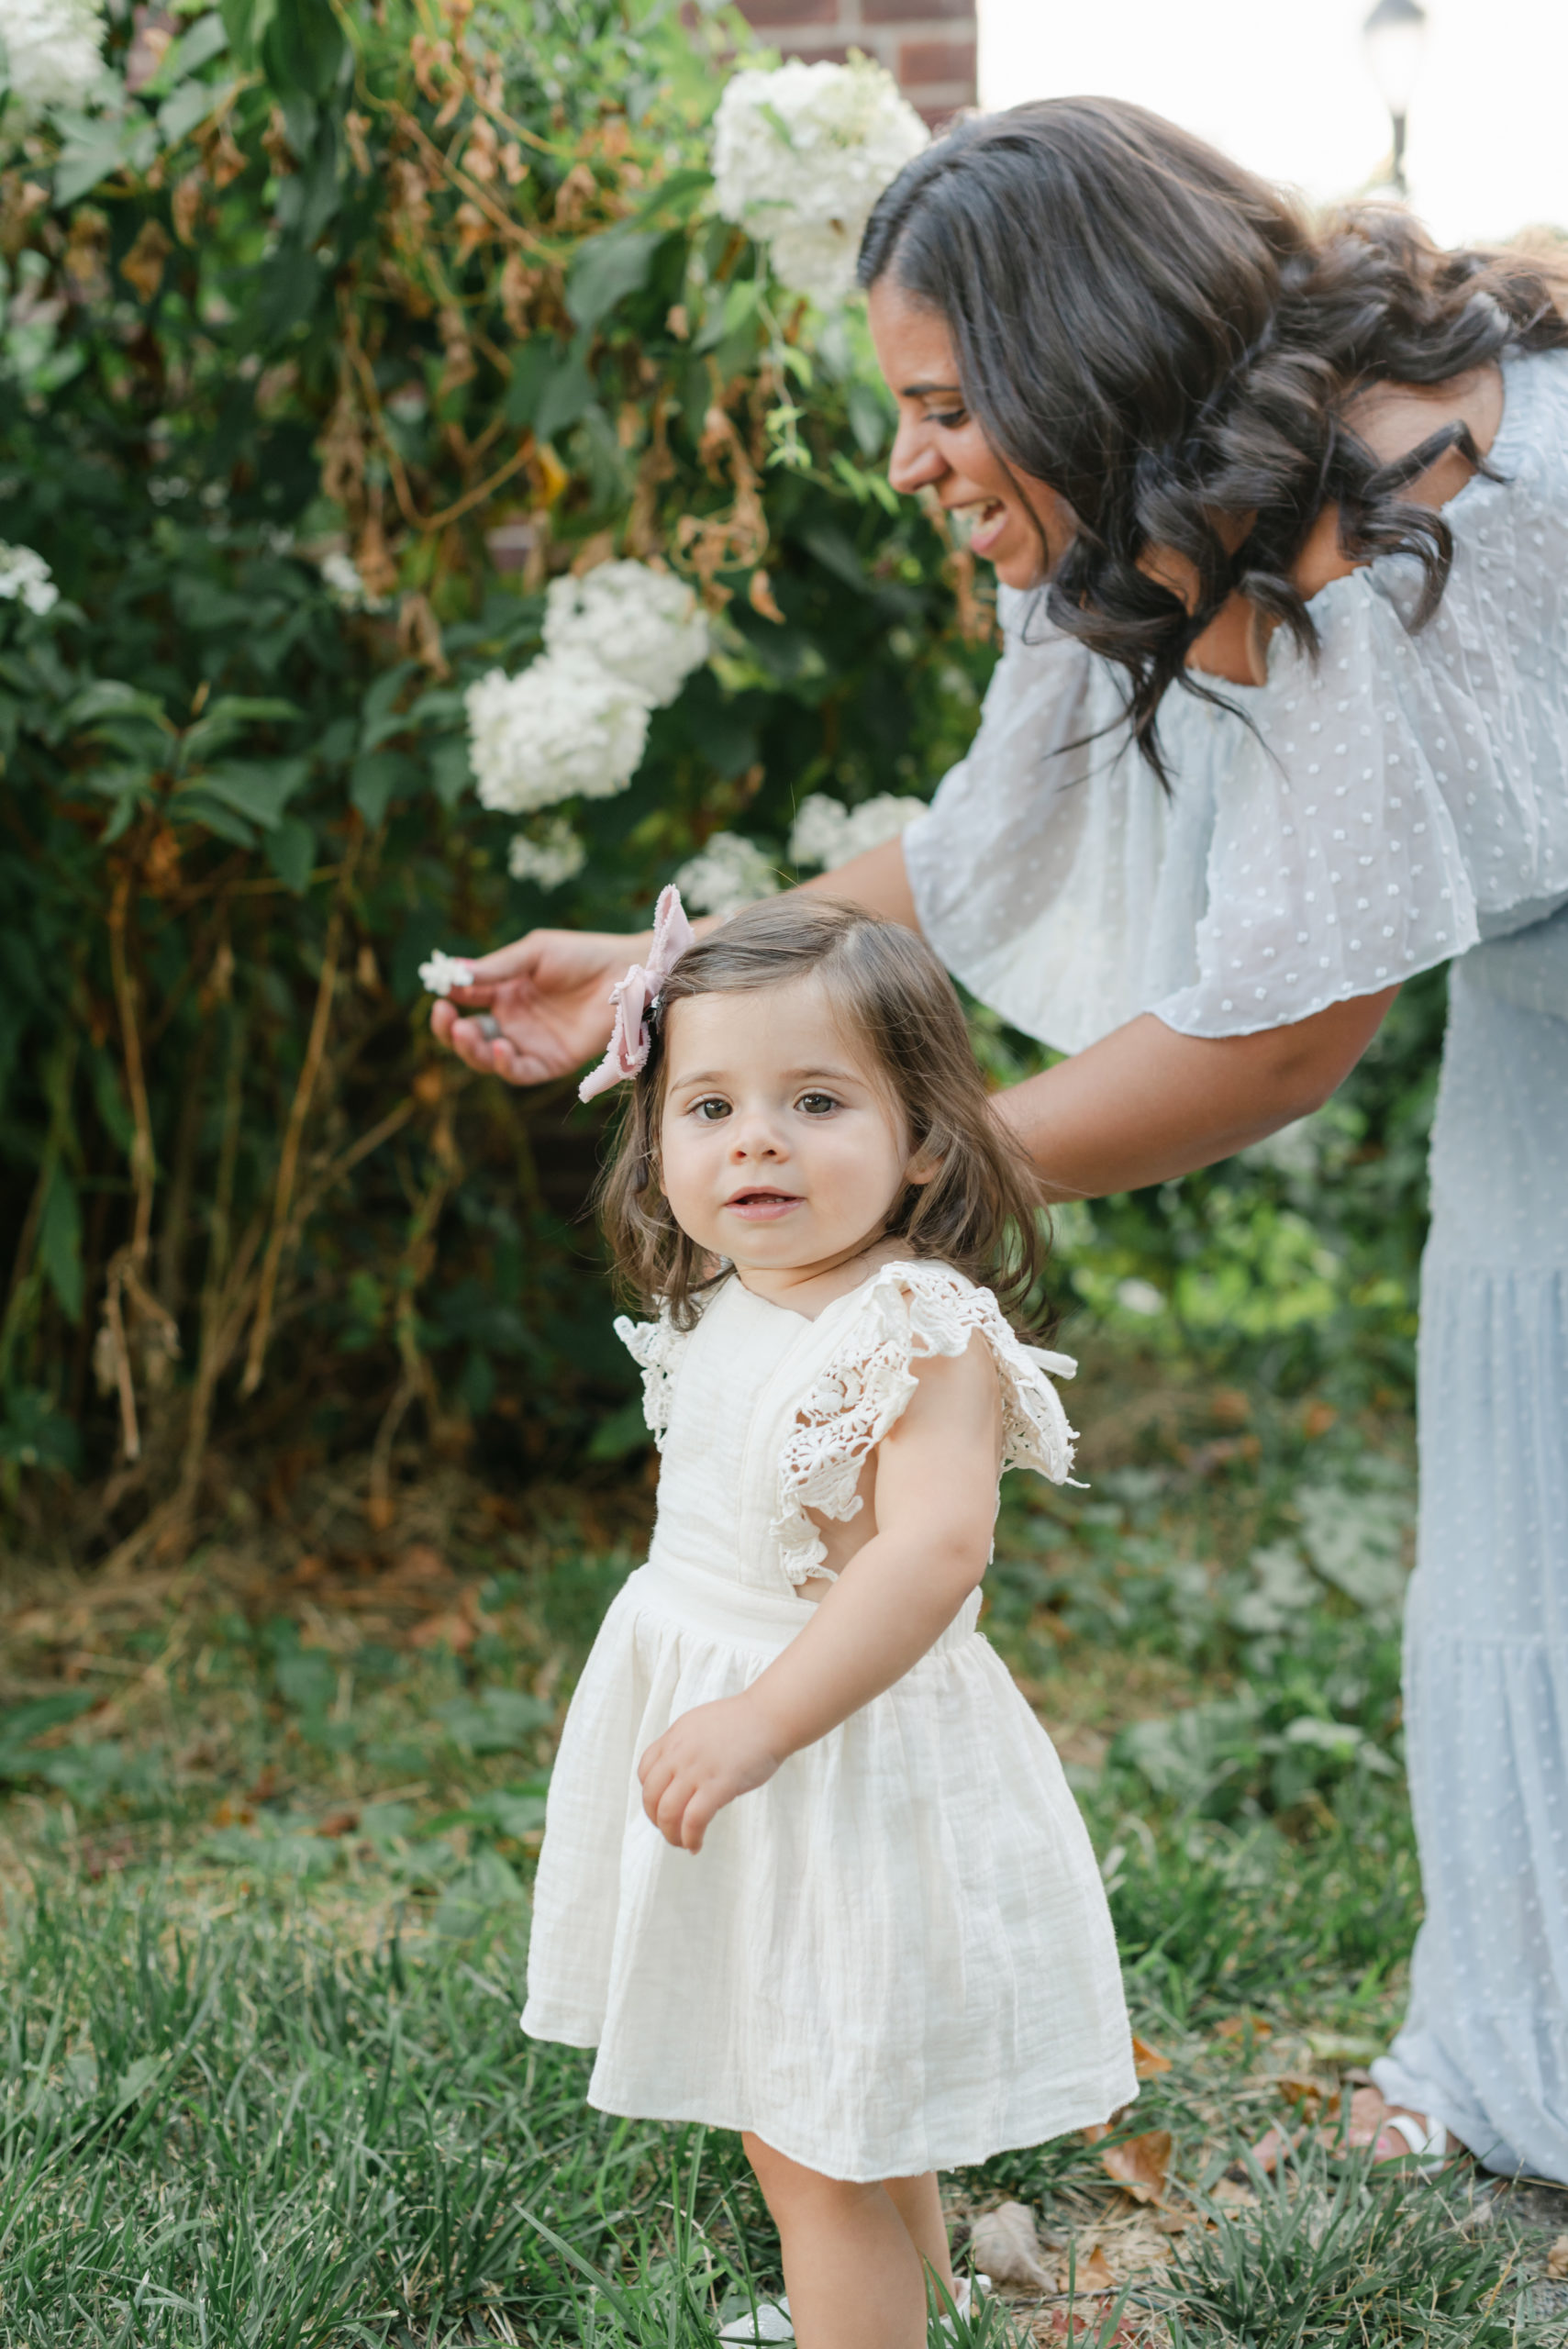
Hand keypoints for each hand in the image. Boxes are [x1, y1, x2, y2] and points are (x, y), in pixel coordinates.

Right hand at [428, 926, 650, 1085]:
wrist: (627, 973)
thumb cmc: (582, 955)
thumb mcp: (534, 954)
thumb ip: (497, 968)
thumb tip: (451, 974)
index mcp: (504, 992)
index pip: (464, 1002)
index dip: (448, 1001)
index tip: (439, 994)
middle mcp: (513, 1021)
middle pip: (470, 1036)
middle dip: (452, 1032)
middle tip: (448, 1020)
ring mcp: (532, 1043)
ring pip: (488, 1059)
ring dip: (472, 1050)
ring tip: (468, 1034)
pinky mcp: (553, 1062)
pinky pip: (521, 1072)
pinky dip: (505, 1066)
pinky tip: (499, 1049)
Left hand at [637, 1695, 784, 1852]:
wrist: (770, 1717)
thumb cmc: (743, 1722)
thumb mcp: (701, 1725)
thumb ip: (685, 1746)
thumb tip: (678, 1773)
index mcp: (674, 1737)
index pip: (645, 1772)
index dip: (650, 1794)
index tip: (662, 1806)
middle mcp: (679, 1753)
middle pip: (651, 1796)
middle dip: (656, 1820)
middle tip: (670, 1830)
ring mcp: (697, 1770)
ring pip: (667, 1813)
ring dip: (670, 1835)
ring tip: (682, 1843)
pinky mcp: (718, 1785)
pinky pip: (693, 1820)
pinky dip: (690, 1838)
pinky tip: (695, 1845)